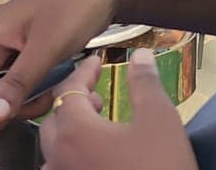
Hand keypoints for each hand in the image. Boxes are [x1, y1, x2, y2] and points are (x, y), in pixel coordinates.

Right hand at [0, 0, 127, 121]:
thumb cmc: (74, 2)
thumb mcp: (47, 46)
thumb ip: (18, 82)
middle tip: (21, 110)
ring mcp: (12, 52)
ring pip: (1, 92)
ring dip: (20, 103)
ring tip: (48, 95)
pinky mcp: (31, 57)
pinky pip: (22, 86)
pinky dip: (35, 94)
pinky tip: (56, 87)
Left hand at [40, 51, 197, 169]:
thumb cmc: (161, 169)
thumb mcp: (160, 121)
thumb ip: (145, 84)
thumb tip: (140, 57)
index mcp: (76, 131)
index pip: (69, 90)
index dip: (83, 72)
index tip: (95, 61)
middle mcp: (59, 157)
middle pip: (55, 118)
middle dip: (74, 102)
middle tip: (98, 97)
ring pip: (55, 149)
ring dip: (71, 132)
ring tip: (98, 128)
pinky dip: (72, 157)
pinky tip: (93, 159)